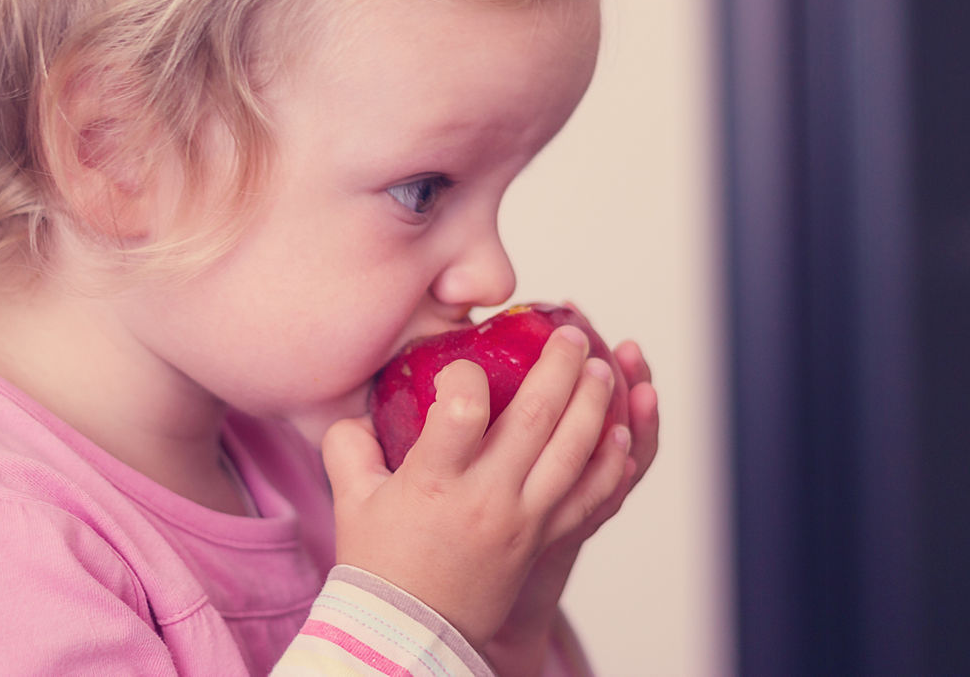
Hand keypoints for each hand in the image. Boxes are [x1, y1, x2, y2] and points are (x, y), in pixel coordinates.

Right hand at [322, 327, 631, 646]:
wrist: (409, 634)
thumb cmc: (379, 563)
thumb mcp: (351, 498)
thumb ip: (350, 444)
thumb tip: (362, 409)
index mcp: (434, 481)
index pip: (464, 409)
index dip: (468, 376)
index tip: (463, 370)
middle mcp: (486, 498)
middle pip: (536, 420)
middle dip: (560, 368)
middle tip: (574, 336)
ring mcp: (522, 521)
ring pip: (573, 454)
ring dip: (594, 406)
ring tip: (604, 372)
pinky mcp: (543, 541)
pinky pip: (590, 500)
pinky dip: (610, 465)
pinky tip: (620, 436)